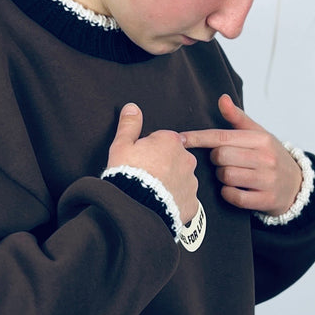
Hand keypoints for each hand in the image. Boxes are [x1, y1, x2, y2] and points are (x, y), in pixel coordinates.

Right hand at [107, 103, 199, 222]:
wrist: (135, 207)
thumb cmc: (128, 175)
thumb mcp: (121, 146)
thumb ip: (129, 125)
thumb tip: (132, 108)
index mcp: (171, 142)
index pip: (164, 140)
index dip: (151, 149)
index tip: (141, 159)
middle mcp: (186, 160)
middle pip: (176, 158)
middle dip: (164, 165)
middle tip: (146, 176)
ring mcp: (191, 182)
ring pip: (182, 179)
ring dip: (171, 183)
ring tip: (152, 192)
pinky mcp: (192, 203)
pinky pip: (184, 200)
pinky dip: (175, 202)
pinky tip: (161, 205)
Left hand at [181, 94, 301, 215]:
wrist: (297, 185)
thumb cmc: (271, 156)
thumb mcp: (258, 134)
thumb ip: (237, 118)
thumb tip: (222, 99)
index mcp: (261, 139)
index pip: (222, 136)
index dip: (198, 138)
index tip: (181, 139)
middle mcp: (266, 158)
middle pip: (221, 157)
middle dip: (216, 160)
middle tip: (223, 161)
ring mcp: (267, 179)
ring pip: (226, 176)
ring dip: (222, 177)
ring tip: (231, 174)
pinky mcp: (266, 199)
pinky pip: (234, 196)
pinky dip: (228, 194)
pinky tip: (233, 189)